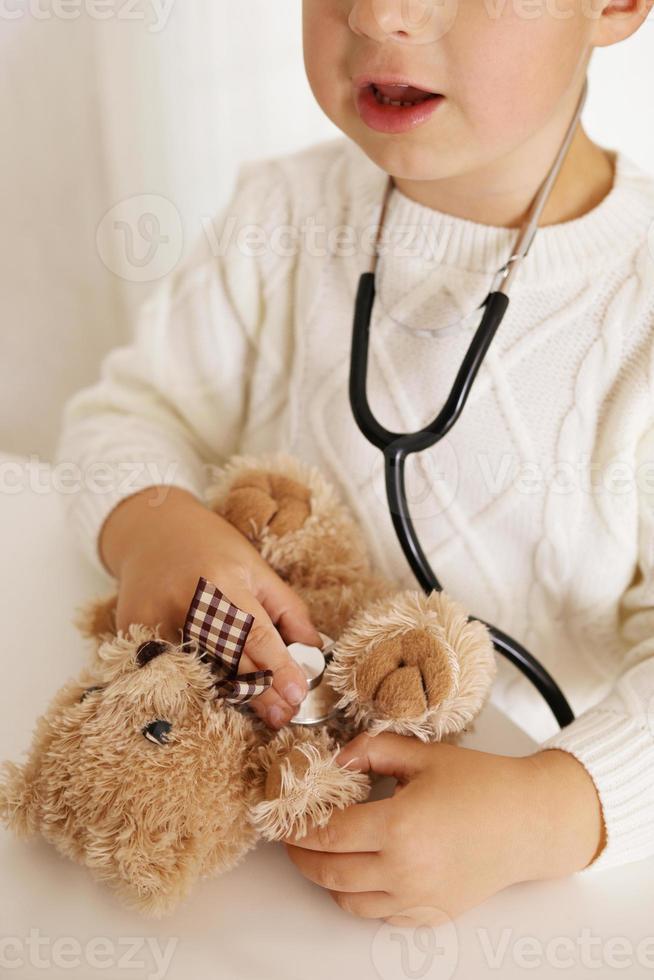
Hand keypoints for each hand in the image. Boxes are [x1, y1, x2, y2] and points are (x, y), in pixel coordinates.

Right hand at [99, 484, 320, 729]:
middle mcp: (184, 602)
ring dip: (228, 696)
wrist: (150, 532)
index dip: (278, 667)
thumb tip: (314, 651)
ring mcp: (152, 620)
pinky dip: (192, 685)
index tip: (296, 694)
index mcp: (221, 581)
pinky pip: (166, 669)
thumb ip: (288, 609)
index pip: (254, 633)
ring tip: (258, 712)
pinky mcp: (130, 632)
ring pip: (196, 673)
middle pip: (226, 660)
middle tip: (281, 716)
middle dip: (258, 693)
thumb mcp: (256, 568)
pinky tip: (213, 697)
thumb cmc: (212, 548)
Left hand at [283, 733, 604, 924]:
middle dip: (301, 856)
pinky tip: (362, 871)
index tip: (285, 817)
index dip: (298, 827)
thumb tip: (336, 759)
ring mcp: (418, 898)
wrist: (529, 821)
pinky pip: (380, 915)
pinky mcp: (431, 914)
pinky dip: (361, 897)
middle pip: (329, 872)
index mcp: (399, 826)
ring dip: (328, 879)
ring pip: (349, 901)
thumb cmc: (482, 784)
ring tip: (324, 854)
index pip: (327, 834)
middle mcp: (405, 870)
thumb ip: (372, 750)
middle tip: (293, 838)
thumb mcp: (422, 754)